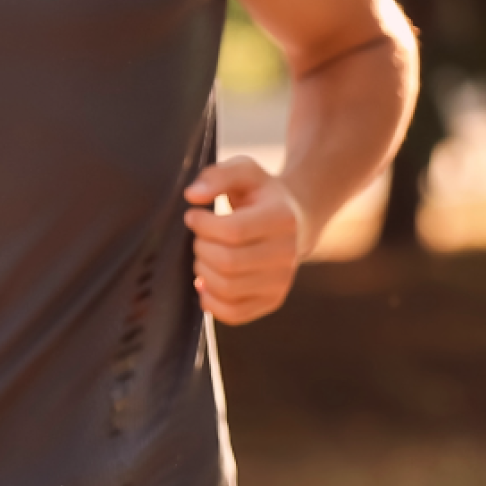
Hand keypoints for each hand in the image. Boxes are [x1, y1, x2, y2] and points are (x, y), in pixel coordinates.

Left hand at [184, 155, 309, 324]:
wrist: (293, 222)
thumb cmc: (260, 196)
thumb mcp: (244, 171)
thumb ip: (217, 175)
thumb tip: (193, 196)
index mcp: (283, 218)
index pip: (233, 231)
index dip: (203, 224)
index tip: (193, 216)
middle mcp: (288, 253)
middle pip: (227, 262)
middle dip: (201, 248)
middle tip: (200, 237)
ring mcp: (282, 281)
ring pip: (226, 289)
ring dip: (203, 271)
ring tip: (206, 255)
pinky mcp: (272, 301)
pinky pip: (232, 314)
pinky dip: (210, 300)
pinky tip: (207, 281)